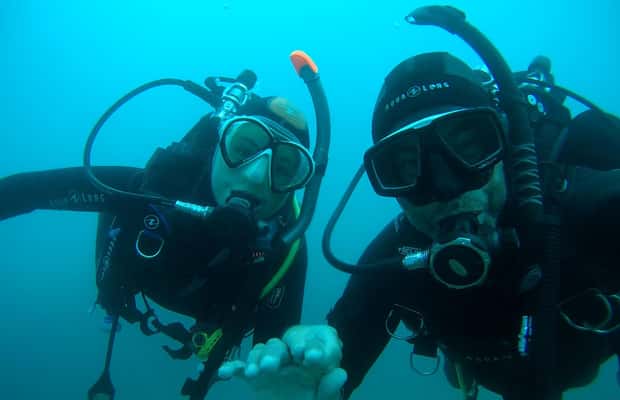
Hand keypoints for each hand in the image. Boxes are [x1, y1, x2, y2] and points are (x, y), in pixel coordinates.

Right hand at [218, 325, 346, 399]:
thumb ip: (329, 390)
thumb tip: (342, 373)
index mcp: (307, 362)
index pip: (308, 348)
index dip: (310, 349)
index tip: (309, 358)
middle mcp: (288, 360)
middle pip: (278, 348)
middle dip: (274, 354)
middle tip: (271, 367)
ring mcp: (269, 367)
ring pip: (259, 354)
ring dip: (255, 360)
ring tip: (254, 372)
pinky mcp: (253, 378)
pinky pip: (241, 369)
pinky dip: (232, 368)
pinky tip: (224, 373)